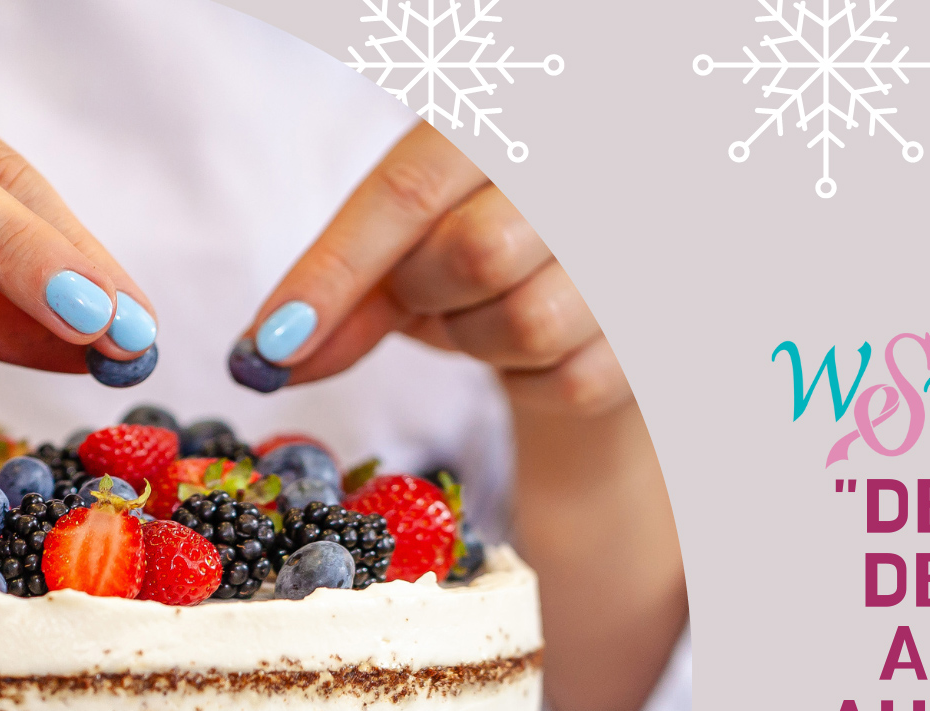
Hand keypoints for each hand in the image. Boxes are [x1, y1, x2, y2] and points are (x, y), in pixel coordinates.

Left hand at [232, 122, 629, 418]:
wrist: (611, 269)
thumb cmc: (501, 230)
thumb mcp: (425, 224)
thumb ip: (356, 282)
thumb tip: (271, 356)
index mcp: (513, 111)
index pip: (407, 191)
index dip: (331, 274)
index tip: (268, 347)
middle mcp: (586, 165)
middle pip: (472, 256)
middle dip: (425, 295)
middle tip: (426, 293)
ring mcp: (636, 247)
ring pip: (525, 323)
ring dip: (478, 339)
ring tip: (487, 310)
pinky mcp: (661, 327)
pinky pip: (571, 380)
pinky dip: (533, 378)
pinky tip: (540, 344)